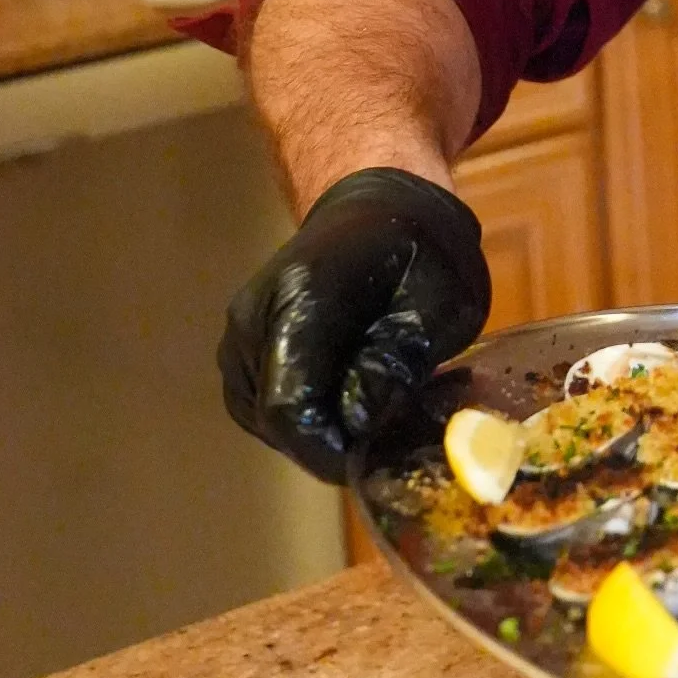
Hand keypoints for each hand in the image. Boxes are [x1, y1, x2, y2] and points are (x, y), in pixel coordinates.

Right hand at [220, 168, 489, 483]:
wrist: (380, 210)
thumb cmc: (420, 251)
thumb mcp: (438, 301)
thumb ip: (398, 360)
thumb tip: (360, 422)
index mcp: (300, 300)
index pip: (289, 406)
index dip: (328, 451)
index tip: (375, 467)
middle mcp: (253, 322)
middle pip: (275, 421)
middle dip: (331, 445)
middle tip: (388, 445)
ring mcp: (239, 338)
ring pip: (265, 421)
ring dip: (318, 434)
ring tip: (372, 419)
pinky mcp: (241, 354)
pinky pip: (263, 408)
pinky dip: (304, 419)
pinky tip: (345, 405)